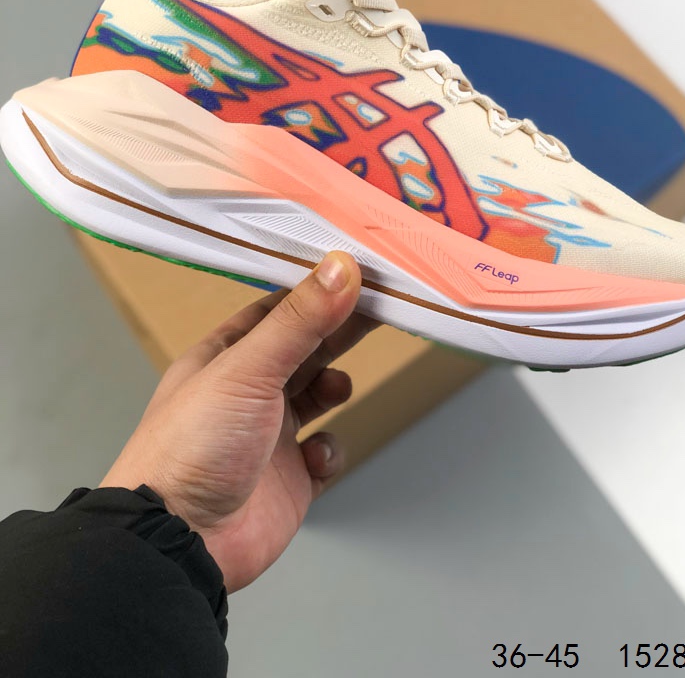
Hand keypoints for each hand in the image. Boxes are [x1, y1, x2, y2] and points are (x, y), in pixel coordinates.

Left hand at [100, 251, 374, 592]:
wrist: (179, 542)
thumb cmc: (192, 446)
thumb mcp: (248, 369)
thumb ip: (299, 321)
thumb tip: (340, 267)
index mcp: (225, 356)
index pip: (278, 310)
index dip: (316, 290)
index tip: (357, 271)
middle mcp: (246, 391)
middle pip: (305, 347)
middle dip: (338, 330)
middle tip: (380, 309)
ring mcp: (268, 436)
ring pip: (317, 396)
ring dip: (335, 387)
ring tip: (337, 389)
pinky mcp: (288, 480)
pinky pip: (324, 453)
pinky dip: (329, 450)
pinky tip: (315, 456)